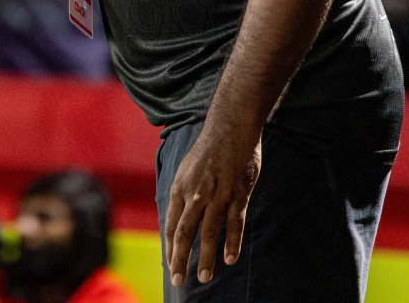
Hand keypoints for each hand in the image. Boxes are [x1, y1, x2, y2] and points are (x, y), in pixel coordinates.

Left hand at [164, 124, 261, 286]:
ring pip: (210, 232)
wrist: (230, 127)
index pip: (171, 225)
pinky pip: (234, 222)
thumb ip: (183, 195)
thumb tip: (178, 219)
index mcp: (180, 188)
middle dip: (181, 260)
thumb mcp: (186, 171)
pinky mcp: (238, 193)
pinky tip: (229, 259)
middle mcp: (196, 193)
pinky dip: (232, 242)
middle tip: (179, 281)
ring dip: (207, 257)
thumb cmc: (207, 151)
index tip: (171, 267)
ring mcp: (218, 194)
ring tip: (205, 277)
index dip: (170, 248)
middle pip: (185, 233)